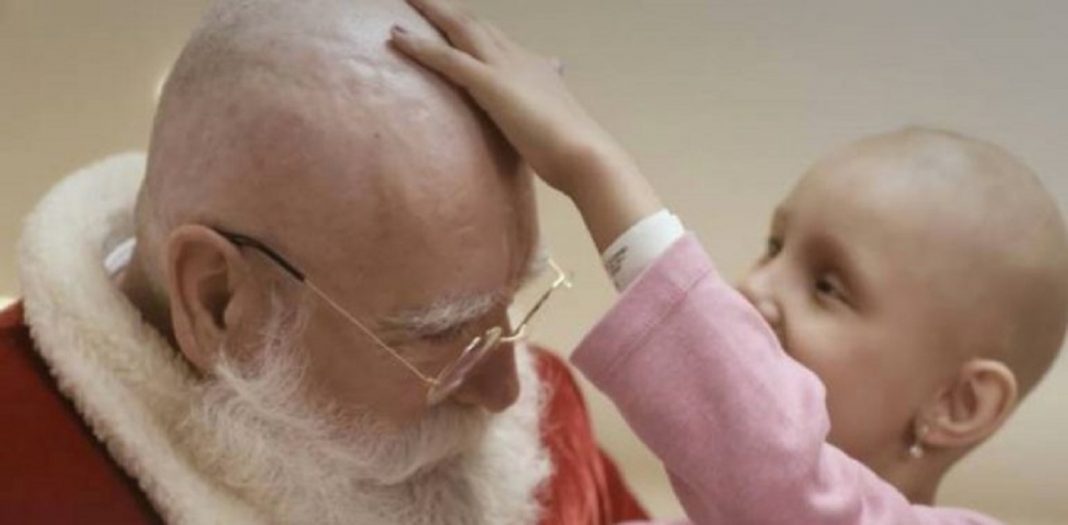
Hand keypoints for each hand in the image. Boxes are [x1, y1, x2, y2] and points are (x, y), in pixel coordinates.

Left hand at [390, 0, 662, 251]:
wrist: (584, 153)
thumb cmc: (571, 148)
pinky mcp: (490, 84)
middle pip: (475, 24)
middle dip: (447, 10)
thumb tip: (552, 88)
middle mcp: (519, 58)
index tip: (454, 20)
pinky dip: (420, 46)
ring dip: (431, 12)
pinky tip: (396, 37)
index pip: (496, 39)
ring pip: (460, 29)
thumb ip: (545, 106)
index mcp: (536, 65)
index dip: (472, 28)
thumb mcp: (556, 120)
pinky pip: (447, 59)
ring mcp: (504, 68)